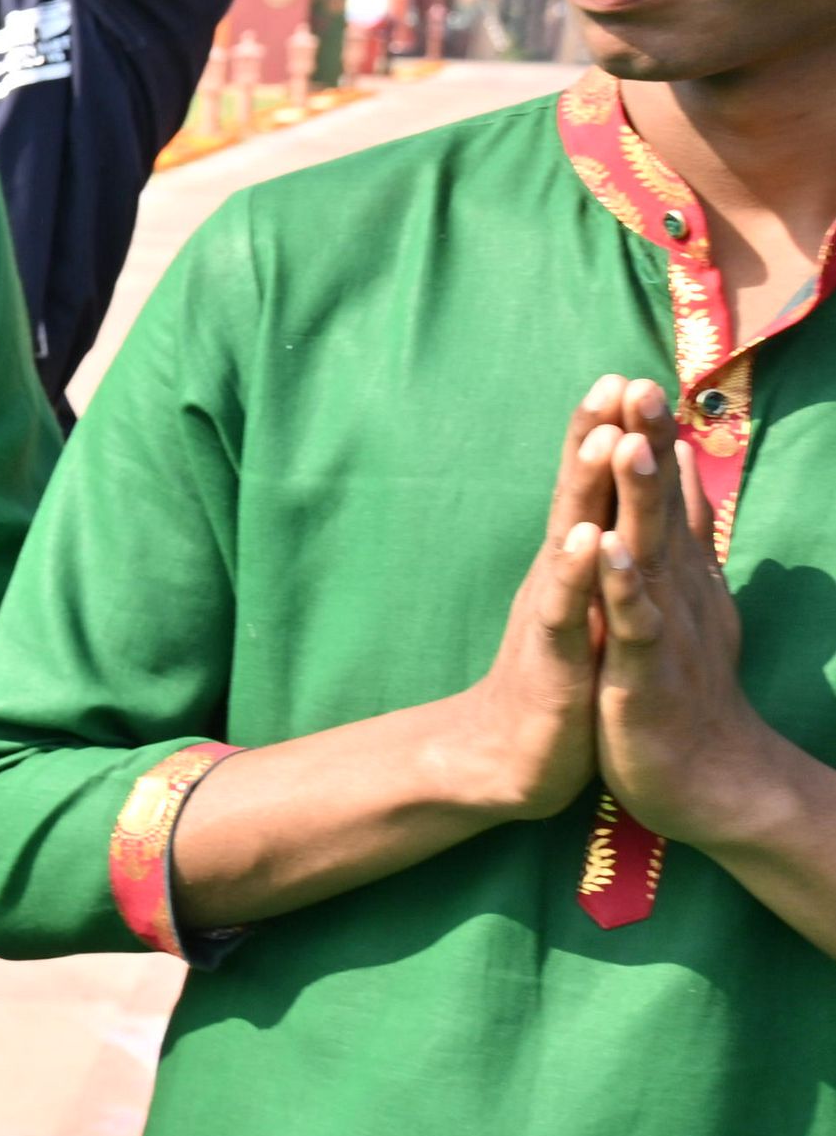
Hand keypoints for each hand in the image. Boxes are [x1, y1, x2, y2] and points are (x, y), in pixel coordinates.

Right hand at [427, 376, 629, 820]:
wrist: (504, 759)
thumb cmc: (558, 682)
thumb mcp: (589, 610)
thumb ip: (603, 559)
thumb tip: (620, 509)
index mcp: (573, 565)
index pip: (592, 488)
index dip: (607, 432)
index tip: (630, 375)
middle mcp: (555, 575)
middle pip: (576, 493)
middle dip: (594, 434)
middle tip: (614, 377)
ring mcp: (549, 611)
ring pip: (568, 536)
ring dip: (584, 485)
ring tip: (603, 434)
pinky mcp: (549, 656)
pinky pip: (563, 606)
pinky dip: (575, 569)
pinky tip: (585, 537)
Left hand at [592, 384, 825, 851]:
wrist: (708, 779)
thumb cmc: (684, 685)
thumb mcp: (683, 604)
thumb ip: (684, 540)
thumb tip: (685, 482)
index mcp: (674, 576)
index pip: (660, 498)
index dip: (649, 440)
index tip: (635, 377)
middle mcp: (676, 593)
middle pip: (658, 510)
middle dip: (648, 449)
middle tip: (640, 384)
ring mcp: (664, 631)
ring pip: (651, 556)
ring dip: (640, 501)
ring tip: (630, 446)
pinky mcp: (647, 676)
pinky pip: (634, 625)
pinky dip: (622, 588)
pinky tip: (605, 550)